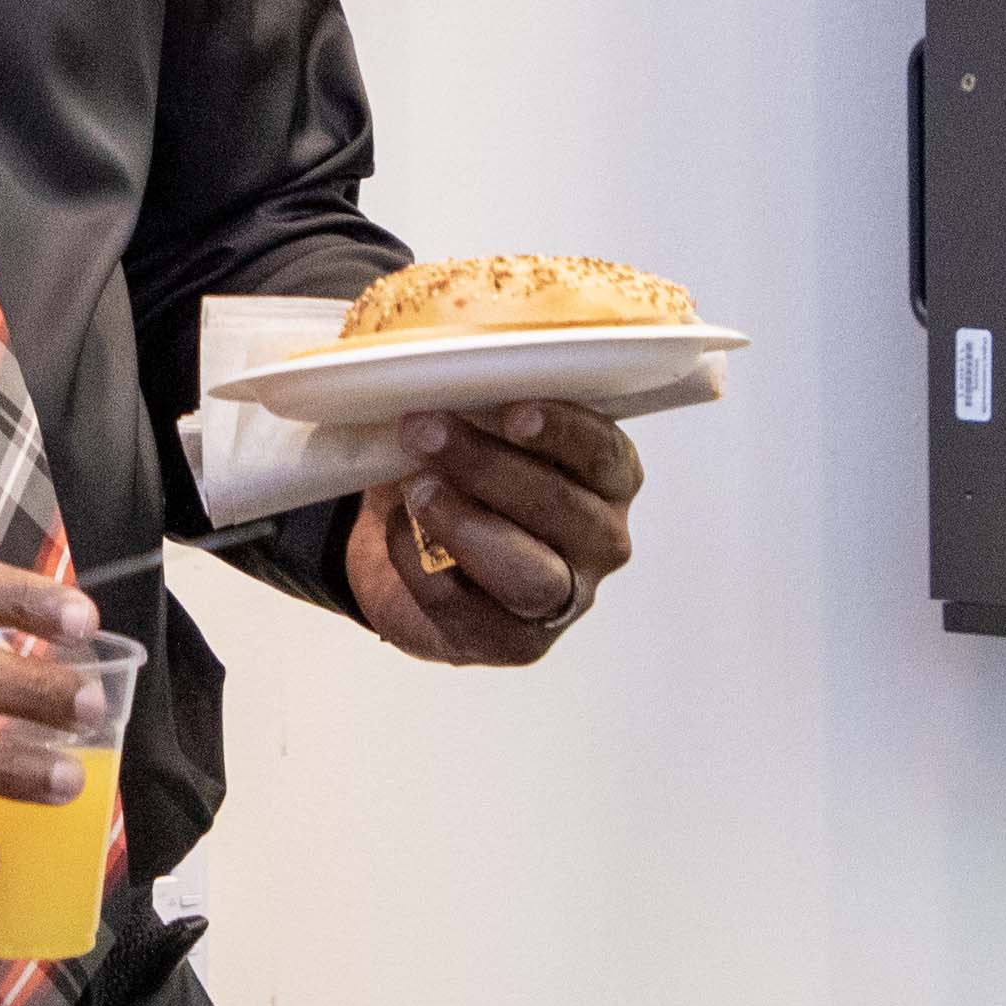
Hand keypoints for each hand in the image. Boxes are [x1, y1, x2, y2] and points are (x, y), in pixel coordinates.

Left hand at [344, 400, 639, 667]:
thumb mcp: (471, 421)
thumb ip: (475, 397)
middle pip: (565, 512)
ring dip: (464, 526)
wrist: (406, 542)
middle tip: (424, 430)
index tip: (514, 412)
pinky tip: (398, 532)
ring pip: (530, 575)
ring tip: (415, 488)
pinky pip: (470, 612)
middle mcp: (599, 539)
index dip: (565, 433)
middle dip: (490, 469)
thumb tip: (434, 362)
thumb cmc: (455, 466)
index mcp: (607, 476)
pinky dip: (424, 568)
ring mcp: (563, 597)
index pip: (604, 454)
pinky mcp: (514, 643)